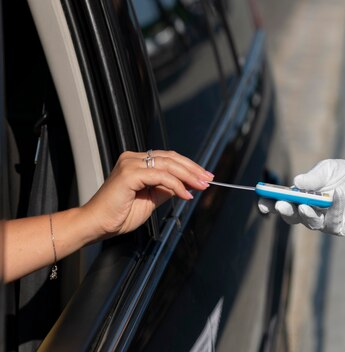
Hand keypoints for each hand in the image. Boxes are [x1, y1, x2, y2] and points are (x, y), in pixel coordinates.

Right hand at [80, 150, 213, 237]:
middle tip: (208, 179)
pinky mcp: (129, 174)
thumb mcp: (150, 200)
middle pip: (171, 158)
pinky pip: (160, 176)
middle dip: (193, 169)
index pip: (169, 158)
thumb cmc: (119, 215)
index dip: (189, 166)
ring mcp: (130, 164)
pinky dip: (176, 185)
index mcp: (136, 162)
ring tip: (201, 186)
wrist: (97, 225)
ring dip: (188, 176)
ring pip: (168, 165)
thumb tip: (186, 185)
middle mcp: (132, 158)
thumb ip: (166, 190)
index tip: (204, 177)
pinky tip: (185, 194)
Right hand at [258, 159, 344, 235]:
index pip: (280, 204)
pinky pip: (333, 221)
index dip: (269, 204)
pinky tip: (336, 195)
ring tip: (305, 205)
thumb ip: (314, 176)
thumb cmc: (343, 175)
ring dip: (307, 214)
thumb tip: (297, 181)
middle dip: (286, 210)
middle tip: (280, 203)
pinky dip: (334, 208)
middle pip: (293, 216)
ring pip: (311, 222)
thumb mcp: (328, 169)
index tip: (261, 201)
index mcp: (299, 198)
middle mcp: (308, 212)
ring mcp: (323, 221)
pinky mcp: (339, 226)